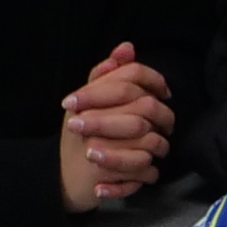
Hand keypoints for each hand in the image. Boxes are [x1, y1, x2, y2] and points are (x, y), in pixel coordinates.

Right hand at [58, 42, 177, 214]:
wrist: (61, 179)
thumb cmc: (80, 138)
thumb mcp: (86, 103)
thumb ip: (106, 76)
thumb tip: (127, 47)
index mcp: (88, 99)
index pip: (130, 77)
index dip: (154, 80)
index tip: (163, 93)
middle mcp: (92, 119)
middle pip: (146, 108)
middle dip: (164, 119)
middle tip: (165, 127)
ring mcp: (98, 146)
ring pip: (151, 142)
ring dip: (159, 148)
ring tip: (155, 151)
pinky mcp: (105, 173)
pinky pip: (145, 171)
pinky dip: (148, 174)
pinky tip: (143, 171)